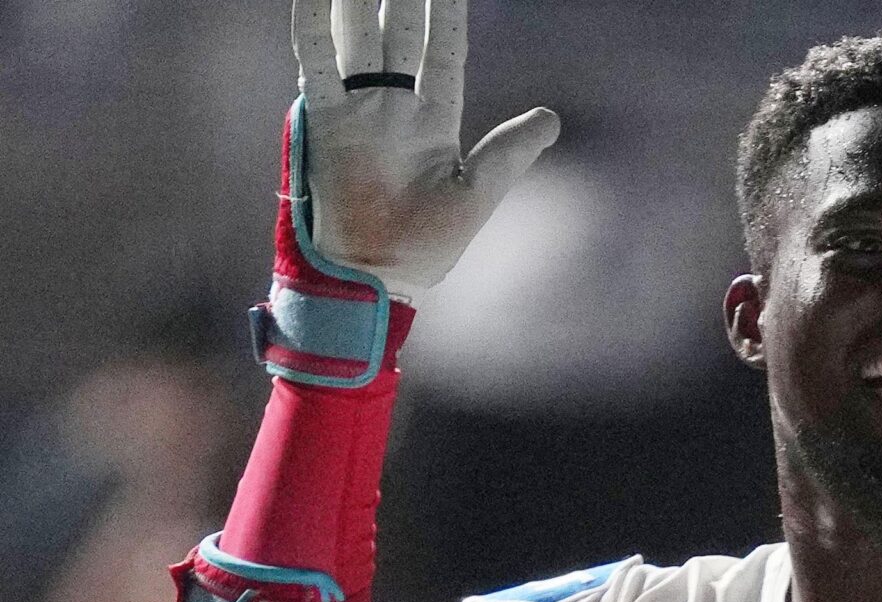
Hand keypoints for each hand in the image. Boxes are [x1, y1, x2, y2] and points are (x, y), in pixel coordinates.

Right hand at [291, 0, 558, 298]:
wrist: (378, 278)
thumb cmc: (429, 245)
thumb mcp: (479, 192)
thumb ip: (511, 152)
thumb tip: (551, 119)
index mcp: (434, 118)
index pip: (443, 50)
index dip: (446, 12)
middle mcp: (394, 105)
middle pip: (399, 33)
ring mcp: (359, 111)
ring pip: (359, 39)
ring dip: (359, 0)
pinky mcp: (326, 124)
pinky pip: (317, 68)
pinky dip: (313, 30)